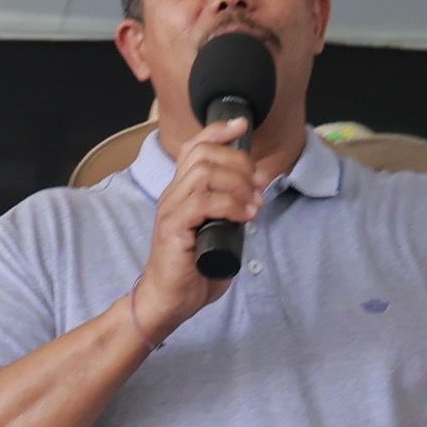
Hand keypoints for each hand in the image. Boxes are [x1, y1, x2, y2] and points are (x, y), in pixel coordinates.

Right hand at [125, 117, 267, 346]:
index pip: (194, 148)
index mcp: (182, 192)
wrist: (168, 300)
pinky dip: (230, 204)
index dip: (218, 131)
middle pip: (203, 154)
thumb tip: (254, 197)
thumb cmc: (192, 271)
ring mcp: (171, 209)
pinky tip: (244, 217)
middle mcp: (173, 195)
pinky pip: (203, 202)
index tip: (241, 126)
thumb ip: (230, 212)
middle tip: (258, 185)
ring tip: (254, 203)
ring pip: (204, 173)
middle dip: (239, 162)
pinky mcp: (173, 227)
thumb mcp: (218, 232)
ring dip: (237, 183)